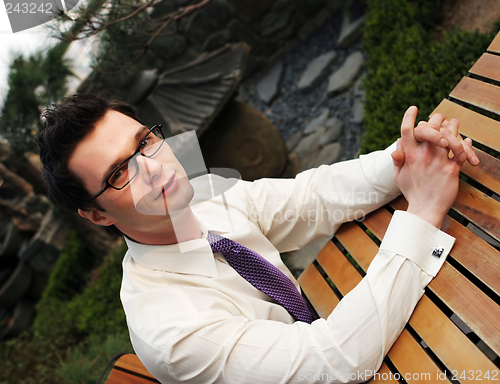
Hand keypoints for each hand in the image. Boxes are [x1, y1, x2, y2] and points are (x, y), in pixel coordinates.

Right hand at [392, 106, 465, 227]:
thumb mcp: (399, 176)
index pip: (406, 130)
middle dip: (436, 119)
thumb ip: (398, 160)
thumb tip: (396, 147)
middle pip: (430, 126)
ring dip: (453, 127)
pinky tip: (466, 143)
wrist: (426, 209)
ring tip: (454, 125)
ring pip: (449, 134)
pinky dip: (465, 145)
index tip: (413, 108)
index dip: (409, 117)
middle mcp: (423, 155)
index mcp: (408, 156)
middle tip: (439, 118)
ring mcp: (438, 161)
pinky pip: (462, 151)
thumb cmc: (412, 192)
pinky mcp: (452, 169)